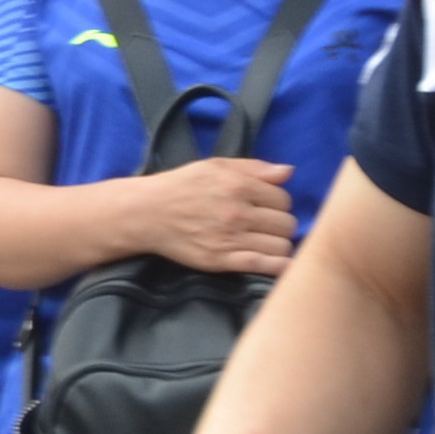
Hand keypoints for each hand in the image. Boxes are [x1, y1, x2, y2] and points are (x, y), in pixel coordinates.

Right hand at [138, 157, 301, 277]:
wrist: (145, 213)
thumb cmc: (181, 186)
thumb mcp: (215, 166)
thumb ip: (255, 167)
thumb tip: (288, 172)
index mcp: (238, 186)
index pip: (284, 199)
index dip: (277, 204)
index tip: (264, 208)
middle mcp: (237, 212)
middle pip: (286, 224)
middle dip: (279, 224)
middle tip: (264, 226)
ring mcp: (230, 238)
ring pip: (280, 246)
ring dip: (277, 245)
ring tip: (264, 242)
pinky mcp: (221, 260)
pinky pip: (263, 266)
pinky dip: (278, 267)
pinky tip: (280, 265)